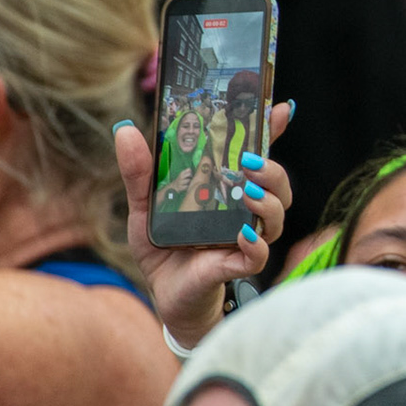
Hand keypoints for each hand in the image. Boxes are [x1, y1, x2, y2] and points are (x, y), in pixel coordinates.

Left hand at [117, 100, 294, 348]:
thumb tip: (125, 130)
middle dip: (273, 169)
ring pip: (276, 214)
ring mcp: (244, 237)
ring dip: (268, 200)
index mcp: (226, 188)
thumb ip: (138, 171)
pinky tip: (242, 233)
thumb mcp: (144, 206)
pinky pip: (258, 253)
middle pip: (277, 183)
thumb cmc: (163, 250)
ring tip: (248, 191)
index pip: (256, 154)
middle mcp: (242, 210)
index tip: (281, 109)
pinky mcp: (236, 265)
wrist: (163, 296)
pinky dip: (255, 243)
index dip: (271, 130)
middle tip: (251, 161)